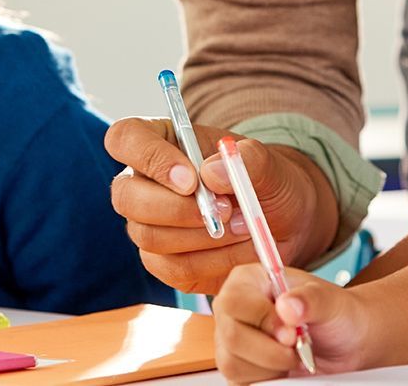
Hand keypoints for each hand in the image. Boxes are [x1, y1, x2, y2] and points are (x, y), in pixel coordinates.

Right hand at [107, 120, 337, 292]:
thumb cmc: (266, 181)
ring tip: (245, 225)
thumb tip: (211, 173)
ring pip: (149, 237)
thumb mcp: (269, 164)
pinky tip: (240, 248)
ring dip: (202, 236)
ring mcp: (148, 225)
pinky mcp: (163, 262)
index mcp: (161, 142)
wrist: (282, 221)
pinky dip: (213, 262)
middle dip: (177, 209)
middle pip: (127, 196)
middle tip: (225, 209)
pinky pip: (172, 269)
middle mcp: (143, 183)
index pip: (125, 138)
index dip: (149, 158)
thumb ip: (247, 159)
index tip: (191, 179)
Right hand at [213, 264, 373, 382]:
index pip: (234, 301)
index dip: (261, 320)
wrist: (347, 343)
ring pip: (233, 364)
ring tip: (293, 355)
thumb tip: (288, 306)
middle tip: (297, 347)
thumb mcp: (331, 301)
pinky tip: (284, 368)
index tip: (291, 332)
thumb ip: (311, 299)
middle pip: (231, 337)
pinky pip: (238, 382)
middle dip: (270, 351)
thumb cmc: (336, 314)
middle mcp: (235, 310)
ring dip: (270, 367)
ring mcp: (232, 341)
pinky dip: (267, 380)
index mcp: (248, 281)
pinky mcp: (238, 367)